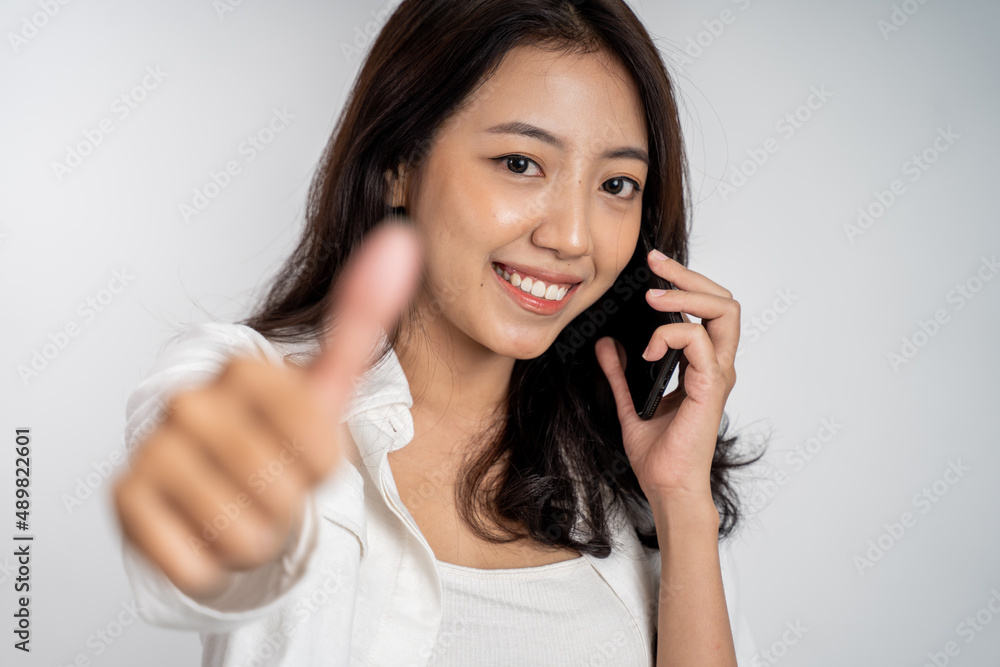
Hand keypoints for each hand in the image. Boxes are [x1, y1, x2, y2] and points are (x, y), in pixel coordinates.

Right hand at [112, 221, 421, 598]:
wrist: (211, 489)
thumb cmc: (276, 441)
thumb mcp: (326, 390)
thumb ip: (362, 320)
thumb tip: (402, 240)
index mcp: (245, 369)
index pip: (321, 451)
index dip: (321, 468)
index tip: (302, 451)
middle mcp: (189, 400)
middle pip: (281, 494)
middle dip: (286, 504)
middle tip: (267, 483)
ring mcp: (151, 448)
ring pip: (241, 533)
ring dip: (251, 536)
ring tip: (239, 503)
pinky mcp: (124, 499)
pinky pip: (195, 561)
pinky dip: (210, 560)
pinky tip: (200, 526)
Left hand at [594, 249, 738, 504]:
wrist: (667, 487)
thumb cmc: (659, 455)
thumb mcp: (629, 403)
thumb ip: (619, 373)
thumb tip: (606, 344)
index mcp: (702, 366)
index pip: (708, 310)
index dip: (685, 284)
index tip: (653, 270)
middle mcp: (716, 366)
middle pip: (723, 301)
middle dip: (689, 276)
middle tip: (657, 264)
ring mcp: (716, 375)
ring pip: (723, 312)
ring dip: (686, 296)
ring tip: (653, 297)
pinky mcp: (709, 387)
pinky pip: (699, 342)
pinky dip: (672, 334)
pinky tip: (648, 348)